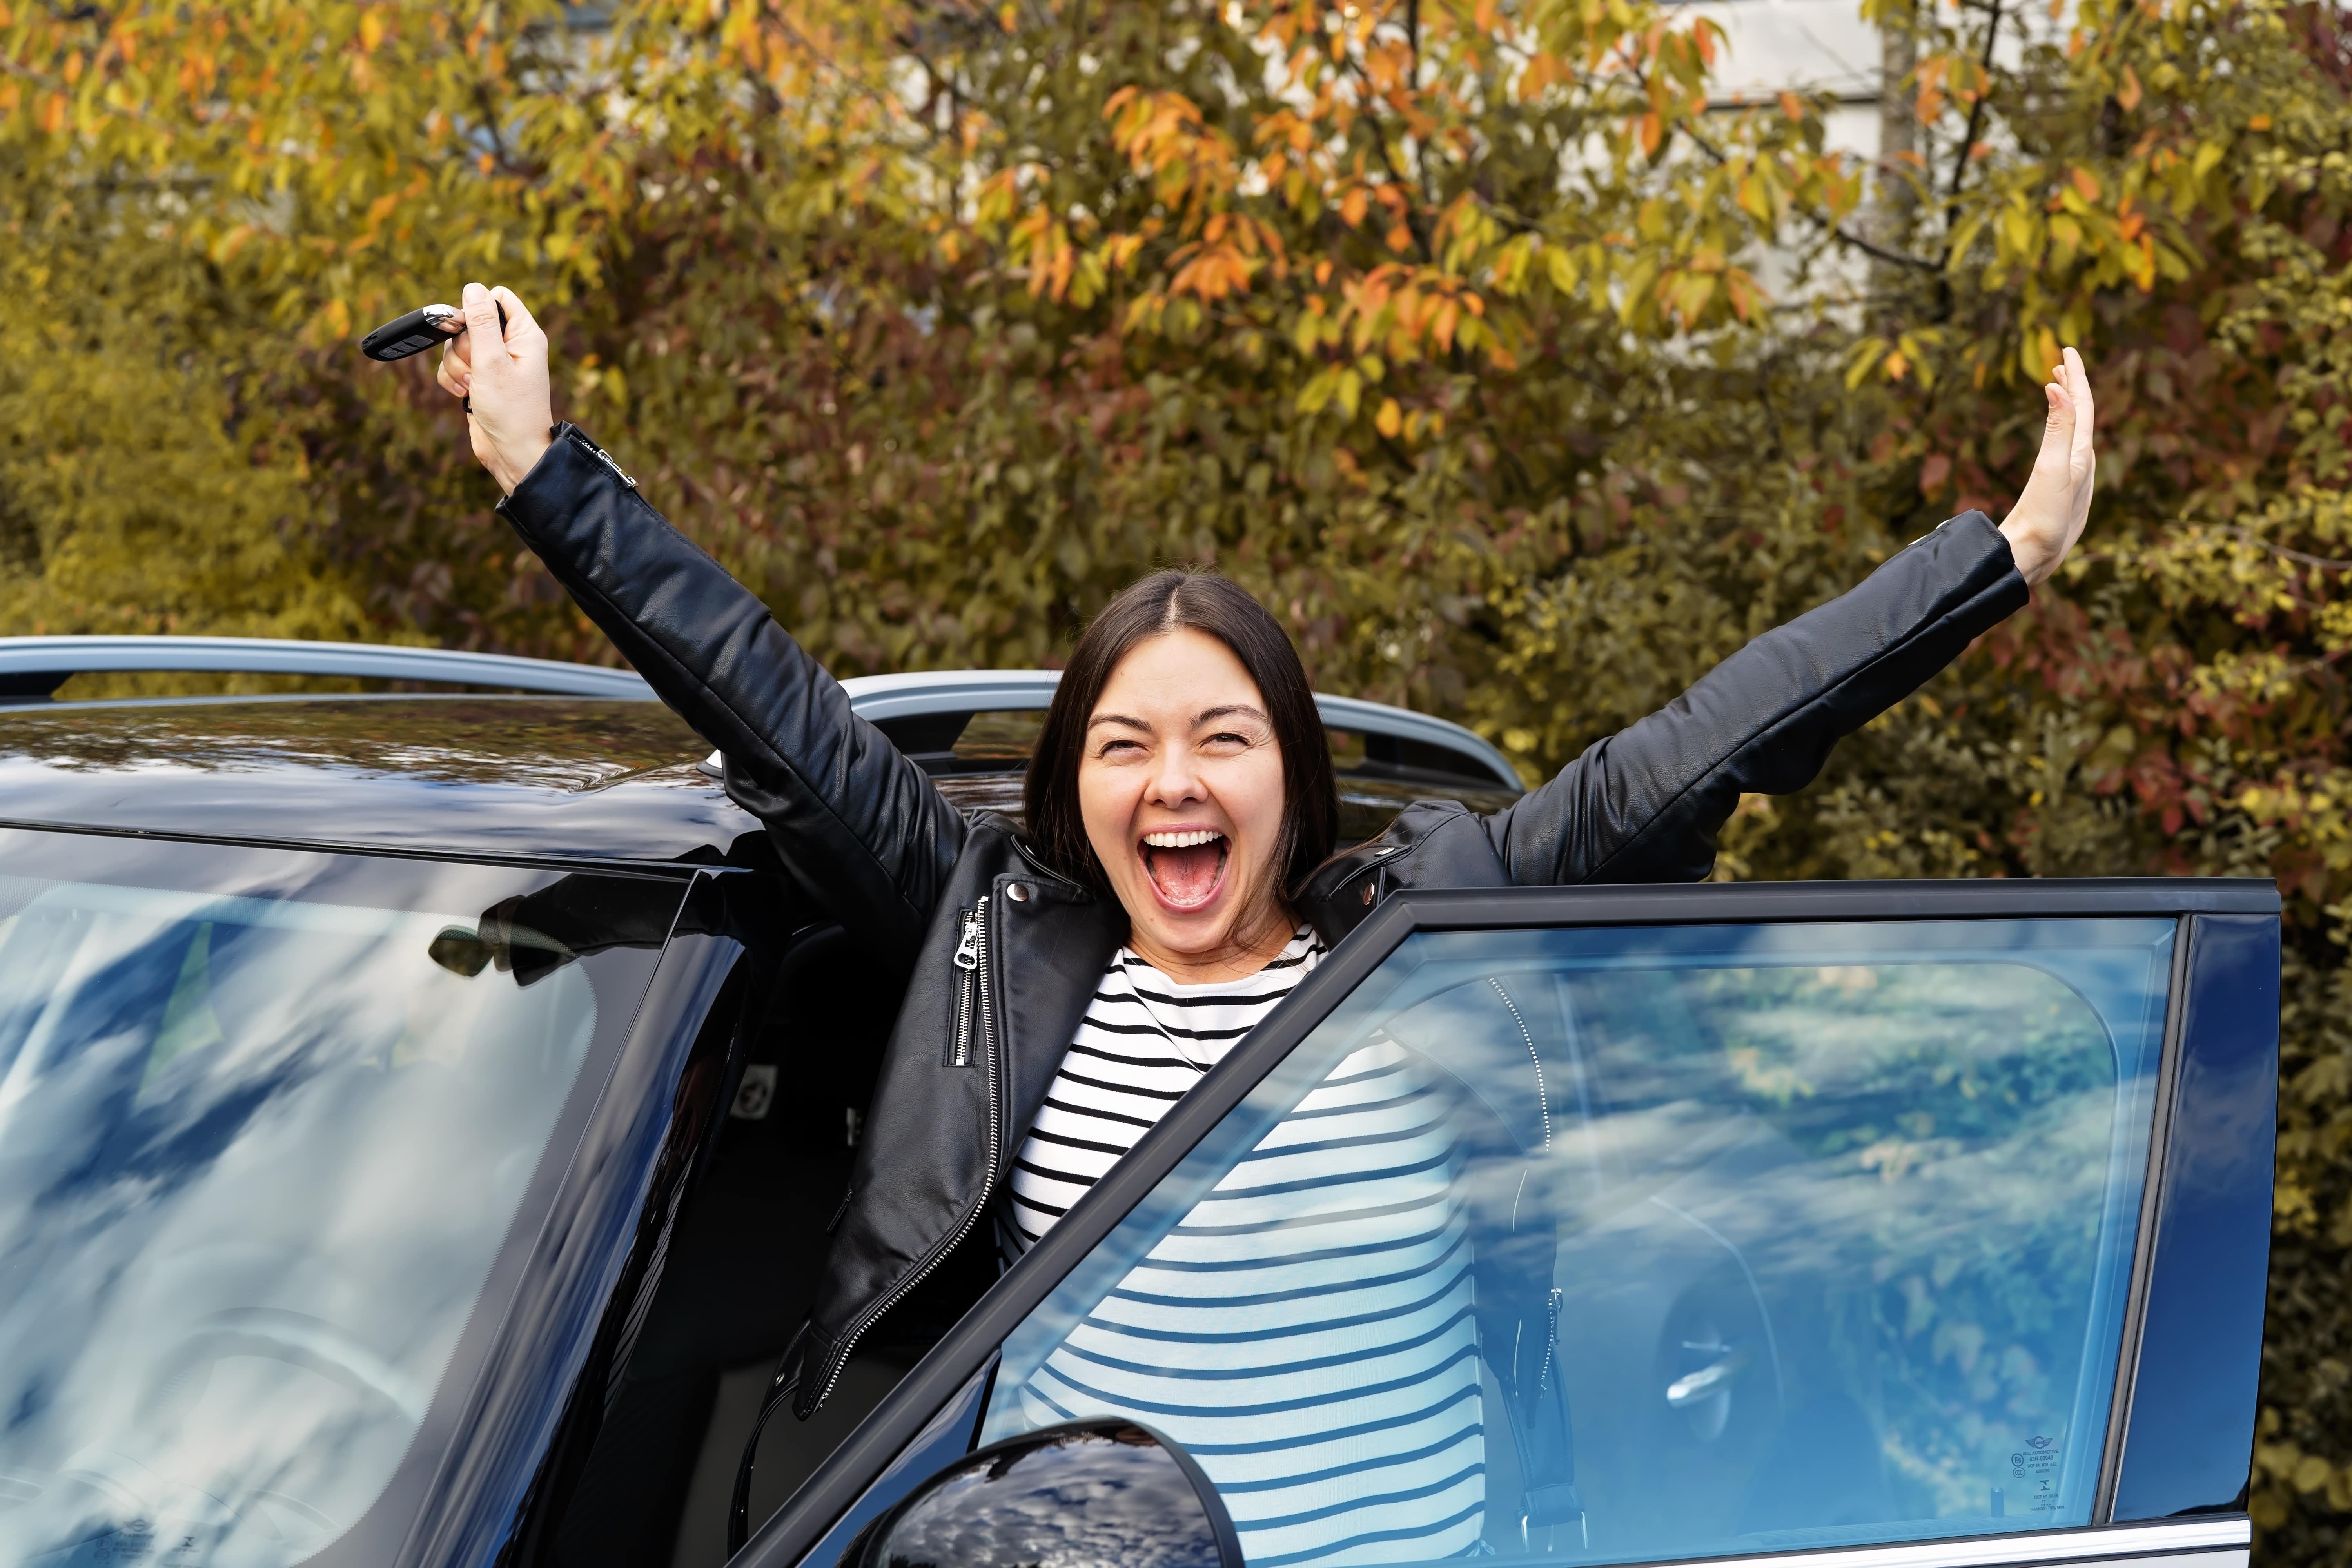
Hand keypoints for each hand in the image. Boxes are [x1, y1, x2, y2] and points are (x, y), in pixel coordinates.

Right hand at [435, 282, 552, 494]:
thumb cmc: (511, 411)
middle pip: (469, 322)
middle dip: (464, 346)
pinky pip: (452, 366)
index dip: (478, 309)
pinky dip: (452, 380)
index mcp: (524, 334)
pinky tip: (464, 395)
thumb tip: (473, 288)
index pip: (497, 298)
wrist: (512, 454)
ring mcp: (493, 364)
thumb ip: (481, 322)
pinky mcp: (478, 380)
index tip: (472, 330)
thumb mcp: (492, 361)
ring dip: (457, 367)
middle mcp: (510, 346)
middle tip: (477, 369)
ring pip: (456, 346)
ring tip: (473, 387)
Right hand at [1999, 347, 2095, 587]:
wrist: (2034, 557)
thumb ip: (2058, 429)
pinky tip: (2056, 436)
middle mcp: (2081, 463)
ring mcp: (2072, 477)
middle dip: (2073, 386)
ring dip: (2068, 405)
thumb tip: (2059, 388)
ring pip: (2075, 431)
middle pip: (2082, 415)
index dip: (2076, 376)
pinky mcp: (2061, 490)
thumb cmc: (2045, 518)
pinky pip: (2065, 447)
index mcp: (2081, 455)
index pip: (2083, 405)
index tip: (2067, 350)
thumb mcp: (2053, 469)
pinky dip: (2061, 429)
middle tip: (2061, 362)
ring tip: (2056, 388)